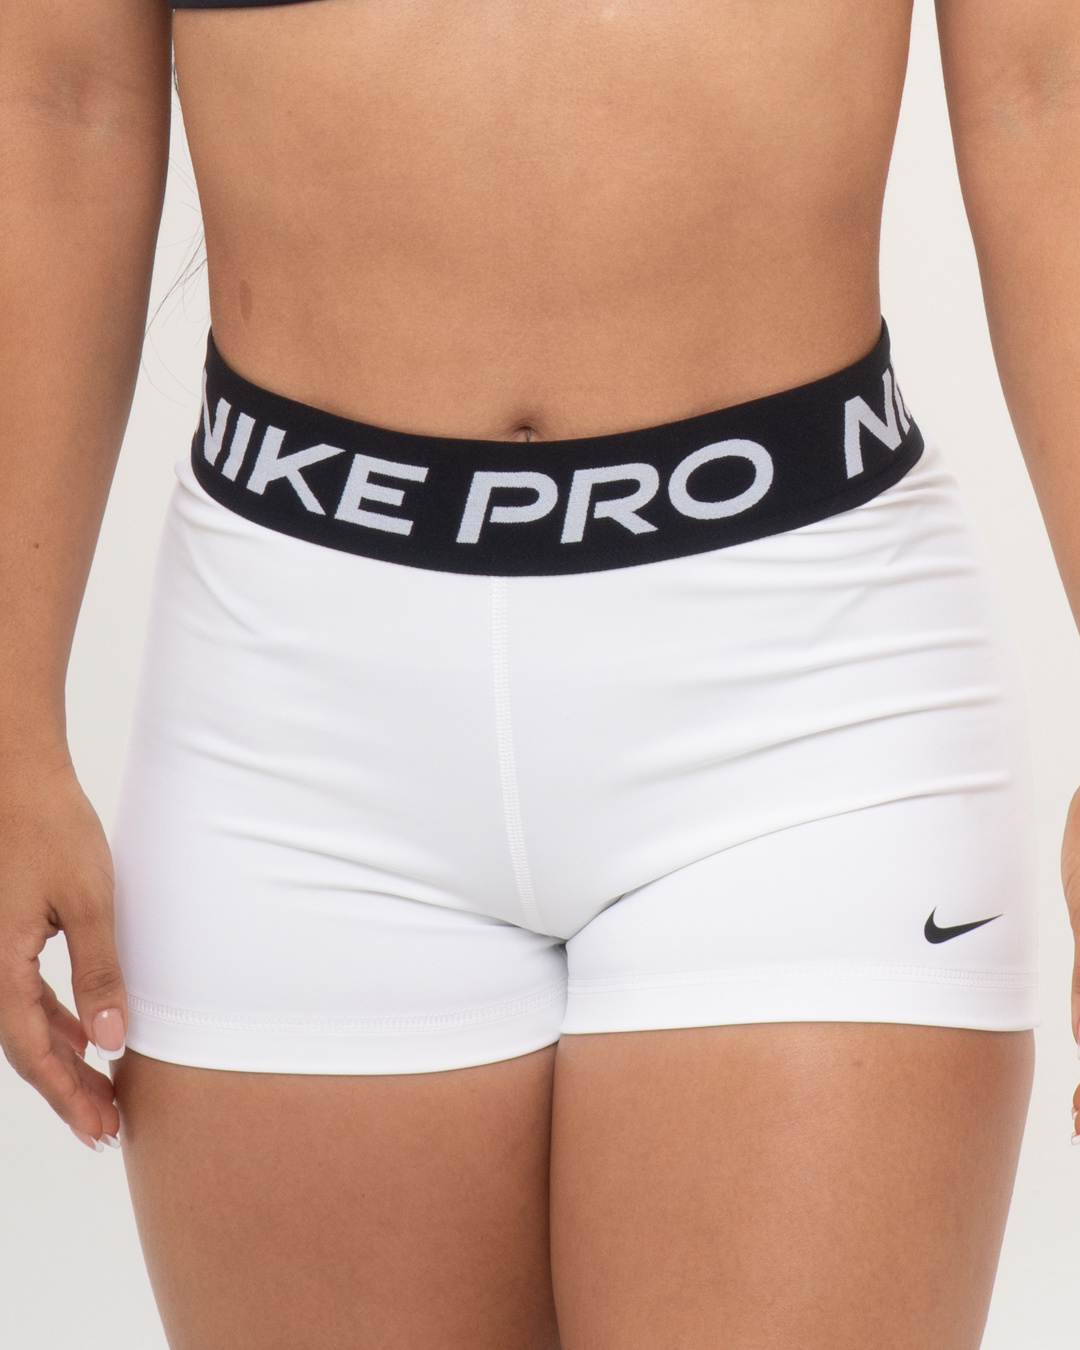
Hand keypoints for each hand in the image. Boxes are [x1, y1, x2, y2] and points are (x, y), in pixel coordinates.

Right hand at [0, 756, 124, 1149]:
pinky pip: (25, 994)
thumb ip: (100, 972)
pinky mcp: (5, 933)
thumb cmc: (51, 828)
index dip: (68, 1096)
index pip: (33, 1053)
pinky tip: (85, 1033)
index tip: (101, 1129)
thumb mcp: (89, 901)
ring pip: (25, 1024)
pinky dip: (56, 1021)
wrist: (17, 775)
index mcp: (0, 967)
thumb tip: (112, 1042)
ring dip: (63, 1059)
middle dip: (67, 1090)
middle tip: (107, 1127)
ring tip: (101, 1091)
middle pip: (26, 1048)